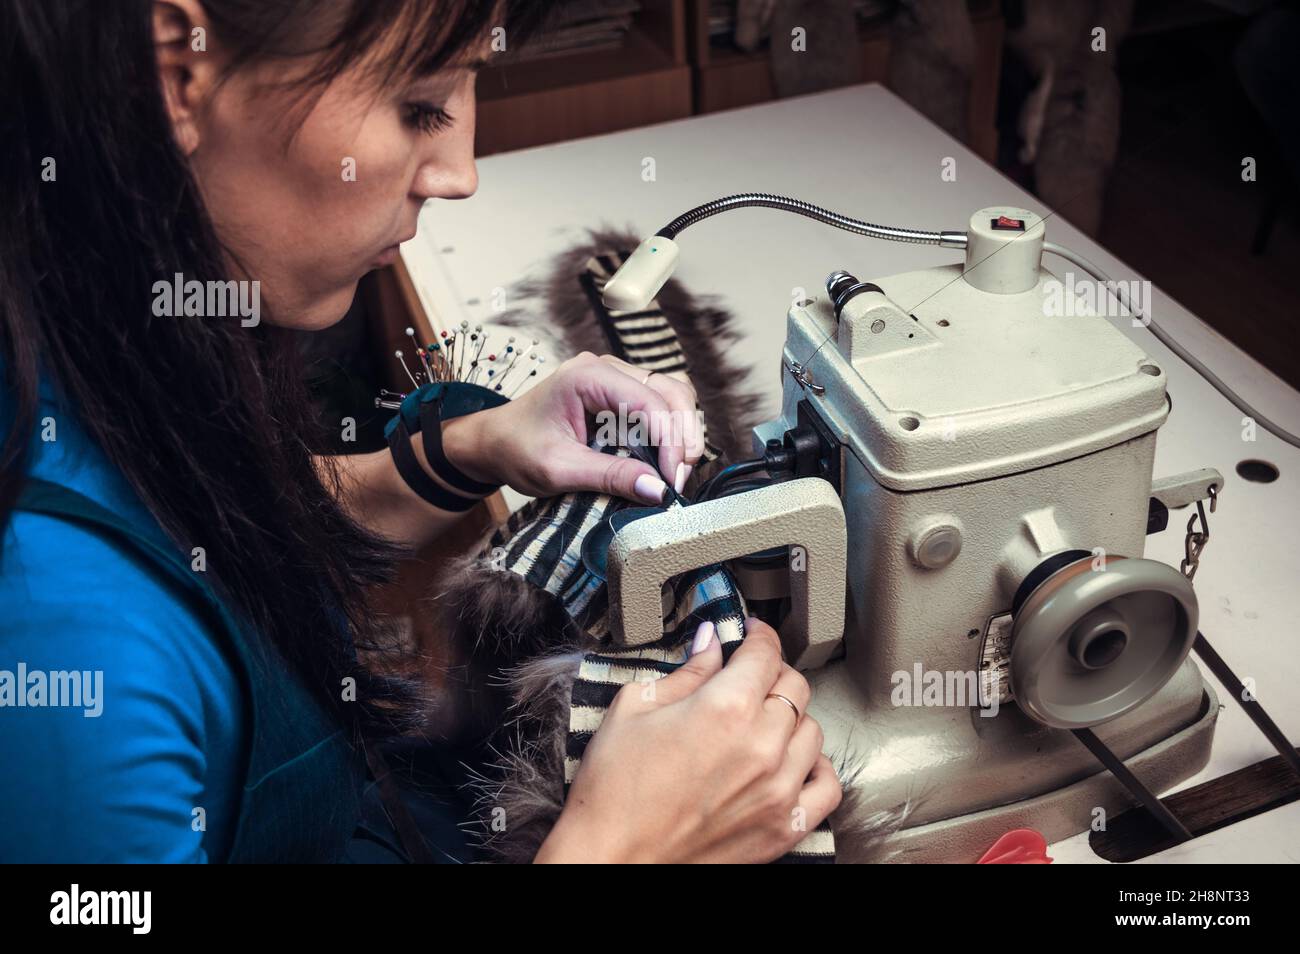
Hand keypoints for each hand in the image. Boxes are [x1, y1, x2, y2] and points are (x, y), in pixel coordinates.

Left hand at [441, 351, 705, 503]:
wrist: (494, 443)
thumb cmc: (516, 449)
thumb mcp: (558, 469)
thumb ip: (609, 477)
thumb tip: (659, 490)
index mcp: (587, 376)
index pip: (649, 402)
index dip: (669, 443)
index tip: (672, 482)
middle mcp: (606, 368)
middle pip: (671, 392)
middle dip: (682, 436)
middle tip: (677, 480)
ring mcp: (616, 378)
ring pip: (672, 397)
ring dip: (680, 434)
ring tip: (672, 474)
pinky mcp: (620, 395)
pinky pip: (659, 408)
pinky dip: (668, 434)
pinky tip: (661, 463)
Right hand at [534, 618, 841, 862]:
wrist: (611, 857)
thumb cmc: (614, 789)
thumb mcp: (634, 708)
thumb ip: (685, 673)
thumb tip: (710, 644)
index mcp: (725, 708)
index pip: (765, 653)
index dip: (758, 636)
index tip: (751, 635)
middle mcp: (761, 746)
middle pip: (795, 687)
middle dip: (773, 673)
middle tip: (750, 676)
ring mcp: (778, 789)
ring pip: (813, 732)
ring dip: (792, 719)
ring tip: (764, 721)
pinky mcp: (782, 828)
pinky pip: (827, 788)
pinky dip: (816, 769)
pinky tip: (793, 763)